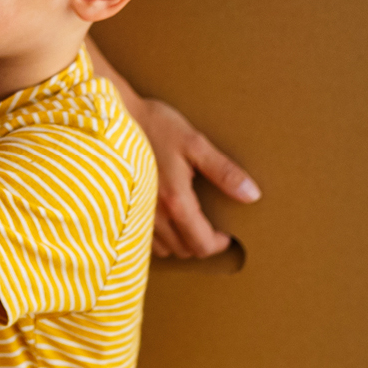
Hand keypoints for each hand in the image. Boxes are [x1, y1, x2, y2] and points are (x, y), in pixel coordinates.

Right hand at [135, 97, 259, 257]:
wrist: (115, 117)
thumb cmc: (156, 126)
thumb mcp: (195, 144)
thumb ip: (224, 172)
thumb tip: (251, 195)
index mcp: (176, 201)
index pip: (202, 244)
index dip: (219, 244)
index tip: (226, 232)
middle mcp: (154, 213)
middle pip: (185, 250)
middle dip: (201, 242)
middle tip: (210, 225)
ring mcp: (136, 212)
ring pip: (165, 248)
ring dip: (180, 241)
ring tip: (189, 222)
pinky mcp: (124, 207)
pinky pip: (146, 238)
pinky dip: (160, 236)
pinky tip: (166, 217)